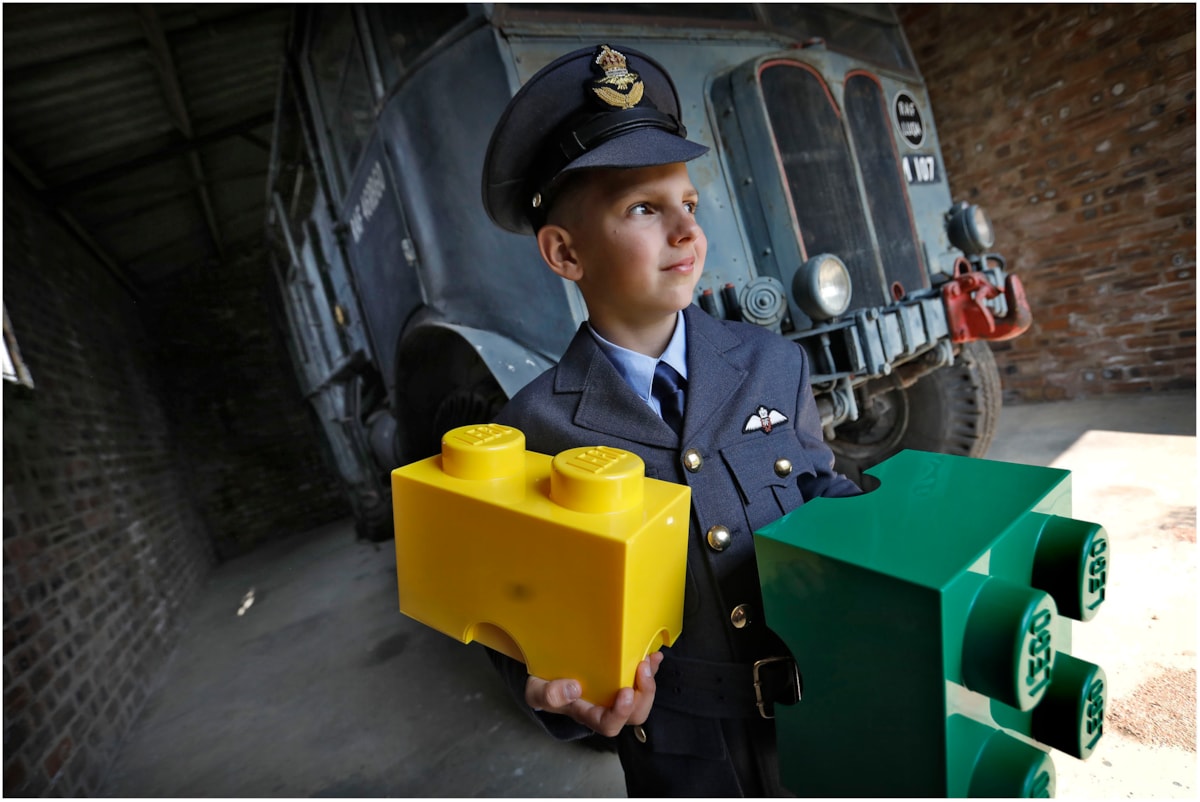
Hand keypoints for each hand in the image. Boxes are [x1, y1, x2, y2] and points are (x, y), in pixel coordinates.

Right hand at [524, 651, 663, 736]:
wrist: (545, 677)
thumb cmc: (543, 687)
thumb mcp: (537, 691)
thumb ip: (550, 695)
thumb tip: (574, 688)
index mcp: (587, 714)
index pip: (608, 724)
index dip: (621, 712)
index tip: (626, 691)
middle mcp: (606, 708)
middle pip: (634, 715)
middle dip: (645, 695)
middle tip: (643, 669)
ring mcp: (615, 694)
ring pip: (642, 697)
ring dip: (649, 679)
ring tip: (650, 659)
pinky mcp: (620, 679)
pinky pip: (640, 679)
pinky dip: (650, 667)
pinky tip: (654, 654)